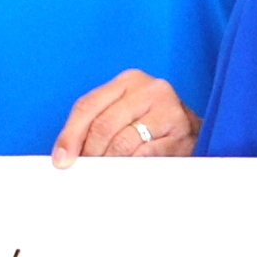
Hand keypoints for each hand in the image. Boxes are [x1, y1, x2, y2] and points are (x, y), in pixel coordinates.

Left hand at [50, 69, 195, 165]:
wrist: (194, 133)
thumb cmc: (151, 125)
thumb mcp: (123, 114)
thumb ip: (96, 125)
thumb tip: (66, 155)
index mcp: (128, 80)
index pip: (88, 106)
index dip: (70, 136)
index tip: (62, 161)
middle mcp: (150, 89)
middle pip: (104, 126)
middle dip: (90, 154)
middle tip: (85, 173)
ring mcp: (169, 110)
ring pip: (123, 143)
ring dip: (109, 165)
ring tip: (104, 176)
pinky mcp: (182, 134)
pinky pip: (145, 156)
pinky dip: (130, 169)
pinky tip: (125, 175)